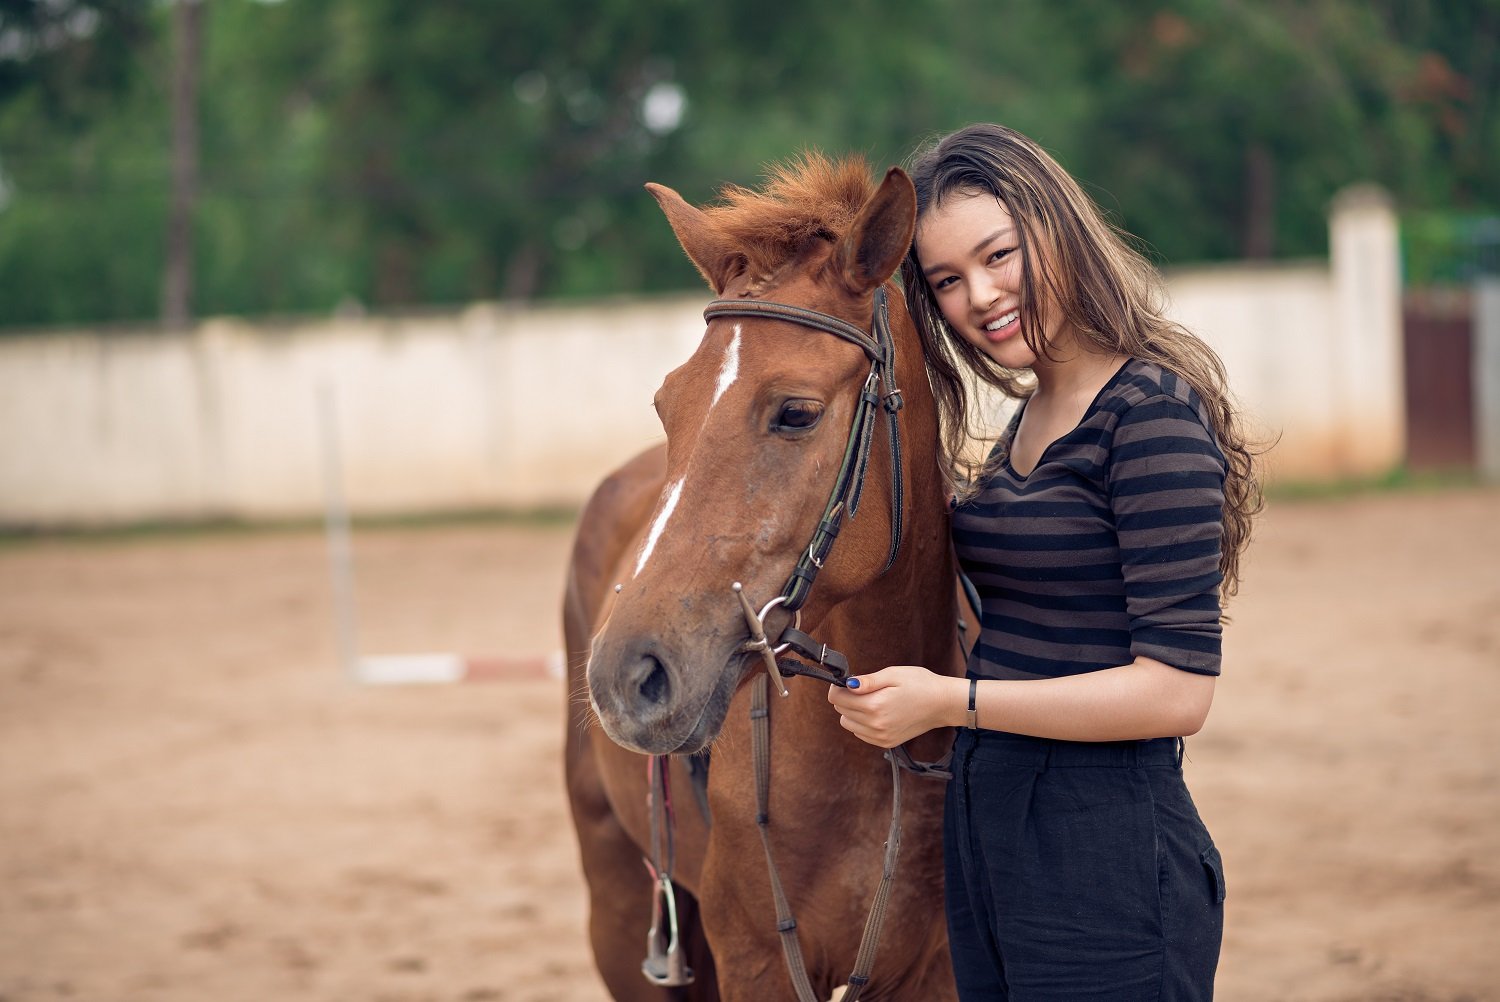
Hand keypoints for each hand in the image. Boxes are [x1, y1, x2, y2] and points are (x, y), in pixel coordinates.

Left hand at [826, 665, 959, 747]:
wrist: (943, 704)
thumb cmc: (920, 684)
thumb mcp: (893, 674)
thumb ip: (868, 681)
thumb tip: (847, 684)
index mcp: (875, 706)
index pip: (837, 699)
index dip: (838, 687)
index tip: (848, 681)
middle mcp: (875, 726)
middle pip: (841, 711)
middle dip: (846, 698)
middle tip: (863, 689)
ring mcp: (881, 737)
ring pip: (848, 724)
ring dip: (853, 712)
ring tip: (872, 701)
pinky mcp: (886, 743)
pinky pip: (861, 734)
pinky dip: (862, 723)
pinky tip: (877, 712)